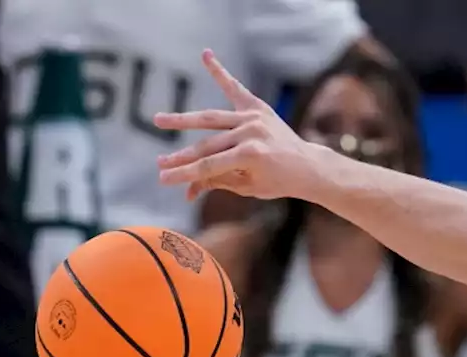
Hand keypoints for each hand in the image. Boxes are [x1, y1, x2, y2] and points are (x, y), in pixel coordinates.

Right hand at [154, 50, 321, 202]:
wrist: (307, 165)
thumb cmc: (277, 181)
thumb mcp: (247, 187)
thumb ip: (217, 182)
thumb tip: (186, 190)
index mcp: (251, 155)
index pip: (209, 166)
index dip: (184, 174)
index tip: (163, 179)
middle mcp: (251, 133)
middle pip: (207, 145)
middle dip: (182, 156)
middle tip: (160, 162)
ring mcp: (254, 117)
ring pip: (212, 119)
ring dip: (183, 120)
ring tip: (158, 120)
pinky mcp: (257, 107)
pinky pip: (235, 88)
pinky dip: (220, 72)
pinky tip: (206, 55)